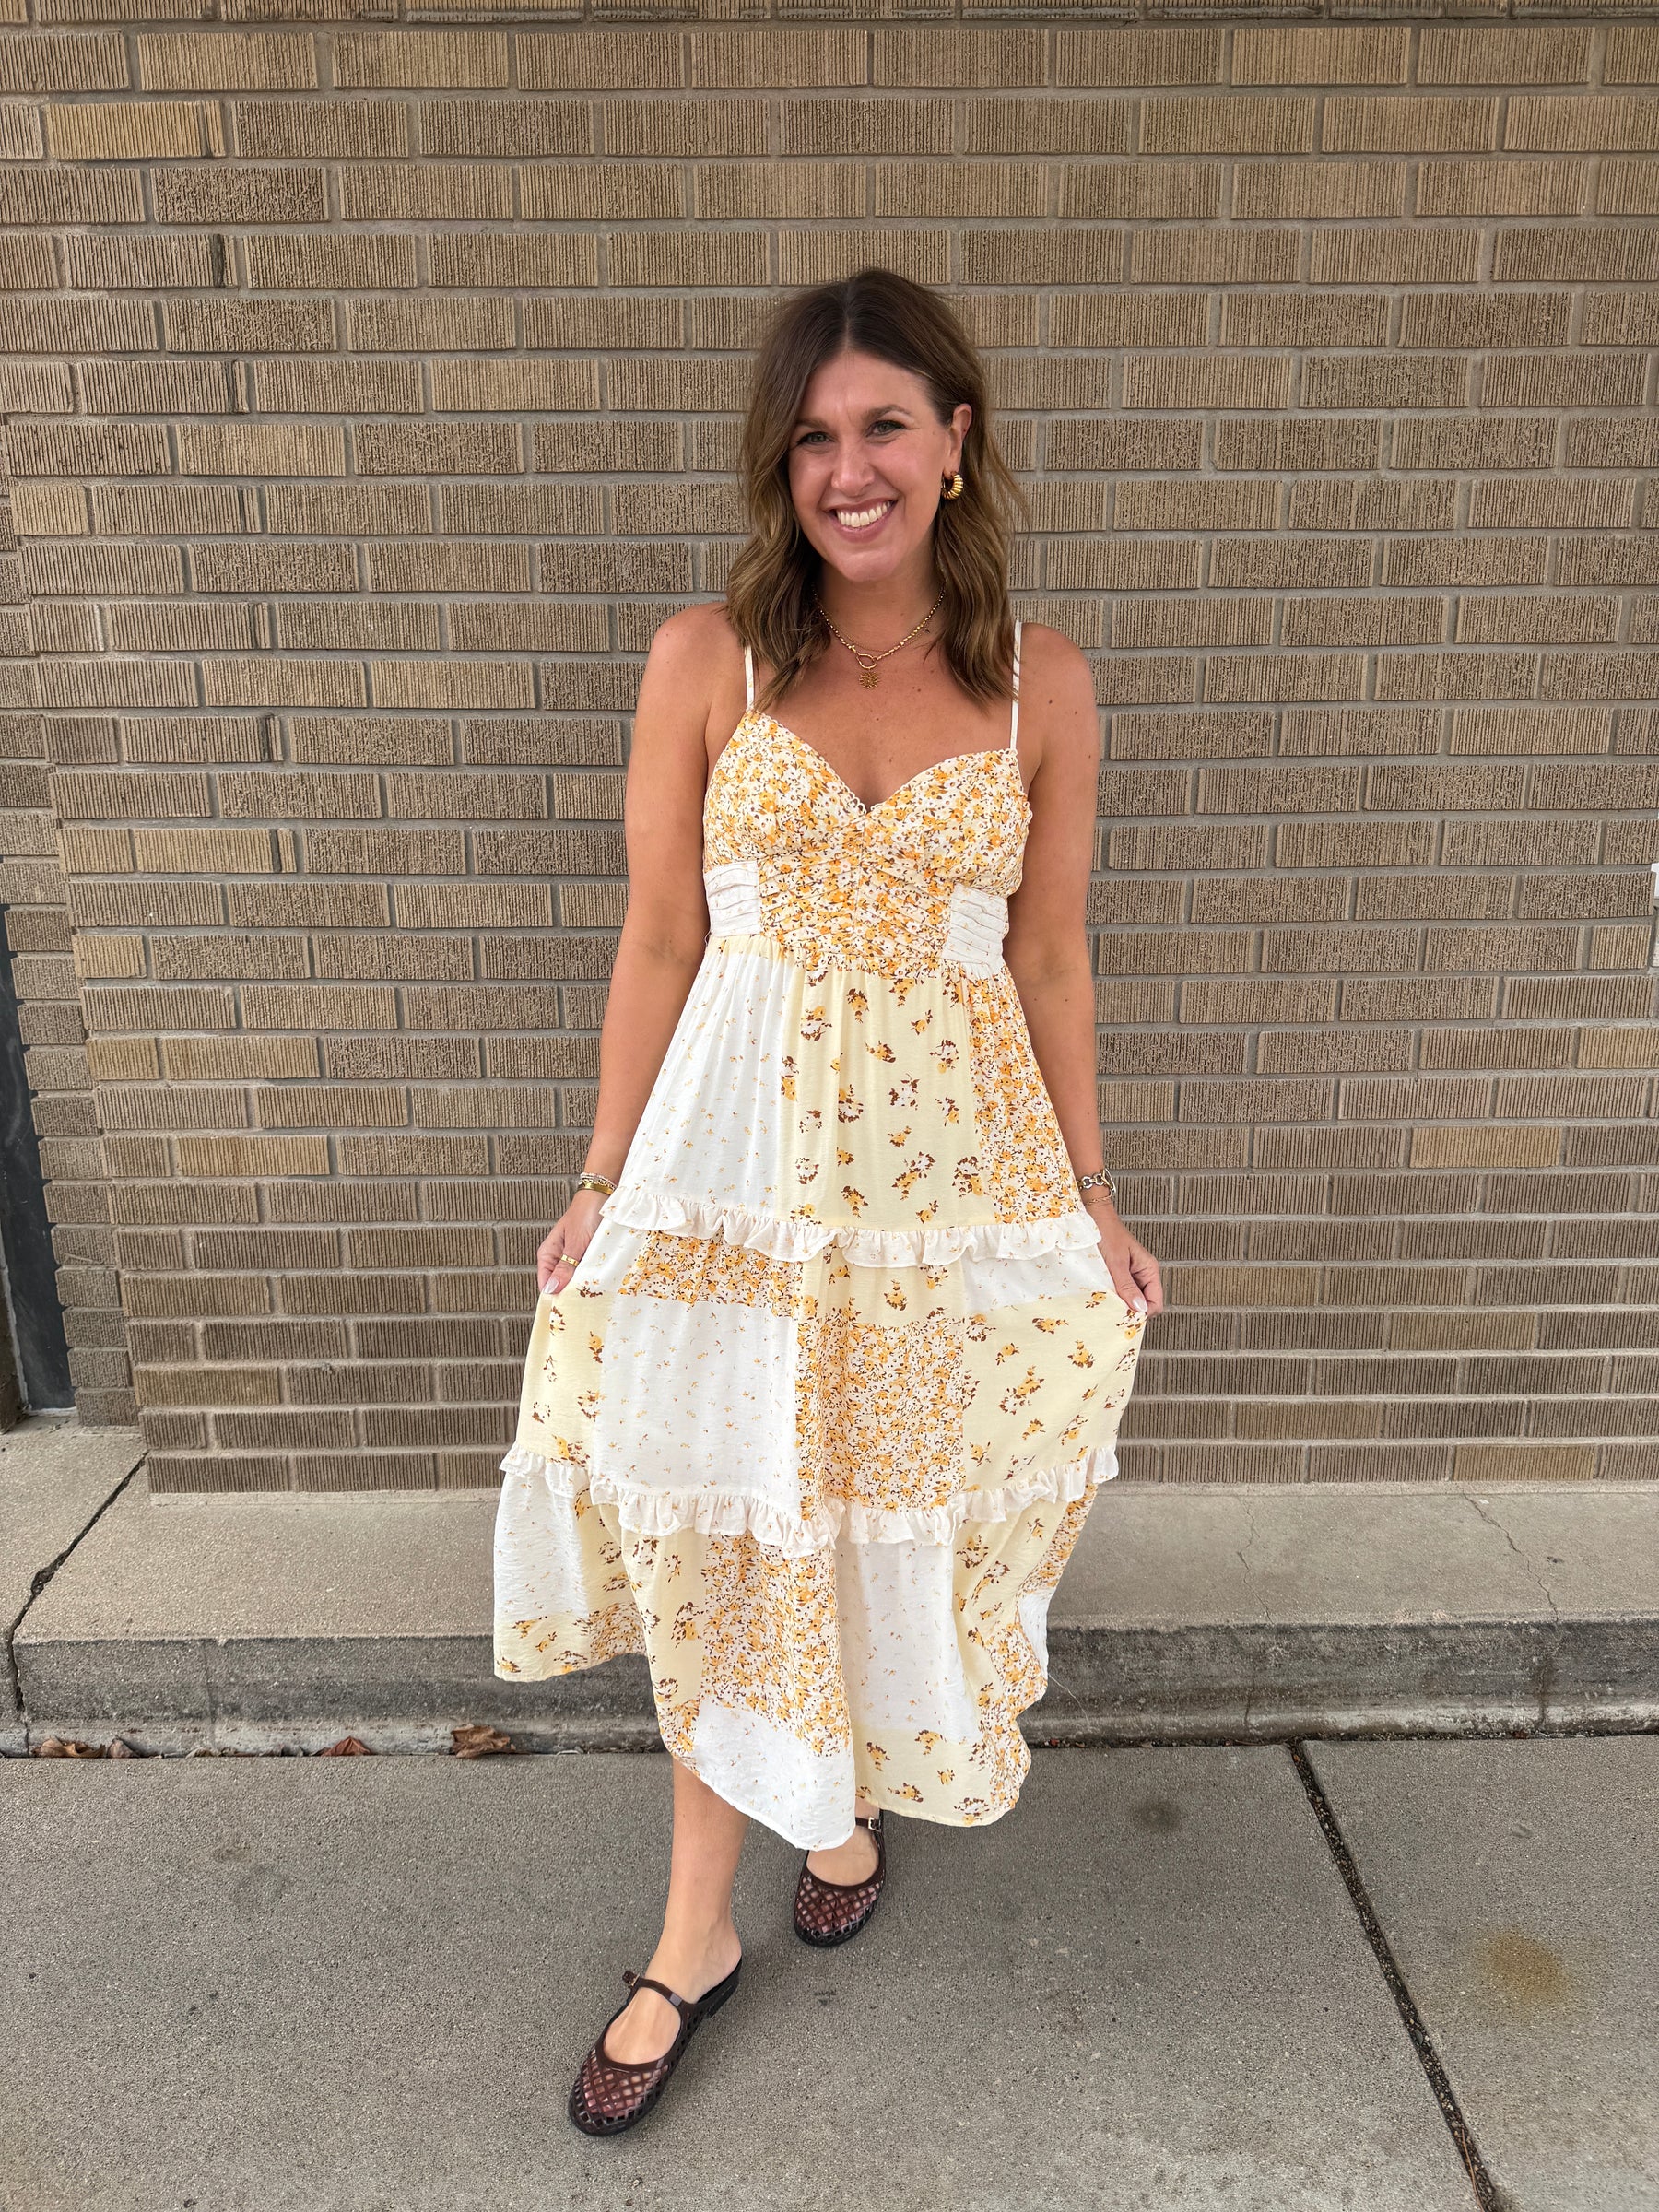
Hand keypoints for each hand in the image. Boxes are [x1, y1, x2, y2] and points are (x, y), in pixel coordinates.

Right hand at [537, 1189, 608, 1296]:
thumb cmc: (586, 1214)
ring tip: (596, 1292)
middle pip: (561, 1285)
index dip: (556, 1298)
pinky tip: (603, 1281)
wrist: (604, 1196)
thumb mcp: (576, 1243)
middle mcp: (559, 1258)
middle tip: (586, 1303)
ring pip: (576, 1280)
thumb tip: (551, 1289)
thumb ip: (565, 1267)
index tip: (569, 1310)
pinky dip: (594, 1277)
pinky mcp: (588, 1257)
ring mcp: (574, 1258)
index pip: (546, 1285)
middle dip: (572, 1294)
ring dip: (586, 1285)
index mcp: (548, 1254)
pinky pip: (588, 1272)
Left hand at [1084, 1192, 1161, 1317]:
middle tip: (1113, 1312)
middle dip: (1130, 1310)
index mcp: (1149, 1269)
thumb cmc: (1106, 1233)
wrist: (1092, 1217)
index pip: (1156, 1303)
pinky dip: (1112, 1296)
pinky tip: (1102, 1295)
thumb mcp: (1116, 1263)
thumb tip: (1139, 1308)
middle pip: (1144, 1303)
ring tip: (1106, 1302)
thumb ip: (1127, 1286)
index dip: (1143, 1313)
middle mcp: (1143, 1273)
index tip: (1126, 1317)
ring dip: (1120, 1303)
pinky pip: (1120, 1291)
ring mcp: (1130, 1274)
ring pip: (1131, 1299)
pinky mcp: (1118, 1274)